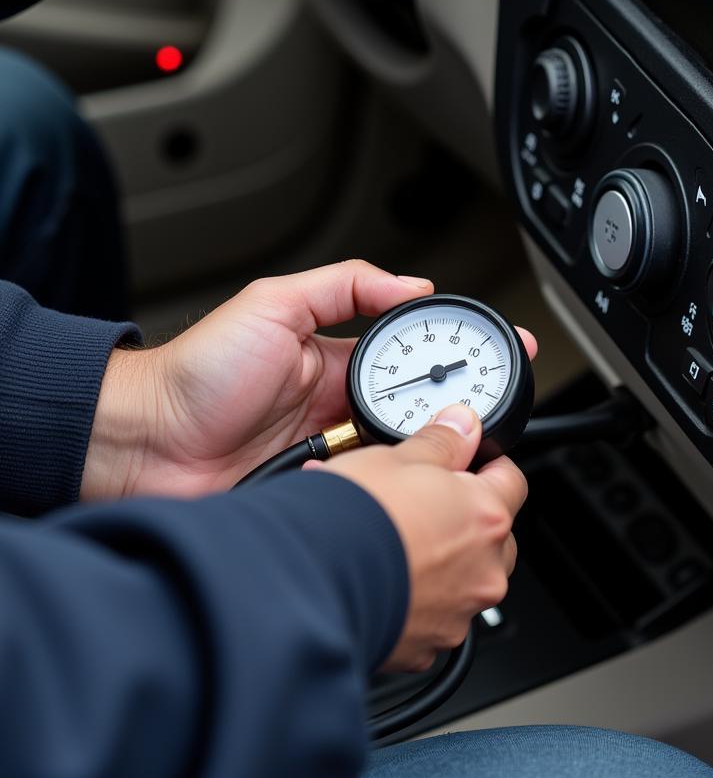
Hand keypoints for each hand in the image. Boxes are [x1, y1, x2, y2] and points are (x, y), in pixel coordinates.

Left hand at [82, 260, 537, 500]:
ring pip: (401, 456)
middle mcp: (342, 409)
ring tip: (441, 444)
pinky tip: (396, 482)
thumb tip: (411, 283)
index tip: (505, 350)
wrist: (143, 443)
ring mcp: (334, 455)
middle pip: (420, 411)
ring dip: (421, 451)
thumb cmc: (197, 372)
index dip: (459, 352)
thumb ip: (344, 285)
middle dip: (456, 411)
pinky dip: (385, 489)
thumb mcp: (274, 303)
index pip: (415, 354)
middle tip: (480, 410)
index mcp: (338, 362)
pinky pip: (368, 493)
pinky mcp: (321, 494)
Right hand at [305, 403, 526, 671]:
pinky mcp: (425, 647)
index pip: (512, 479)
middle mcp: (484, 571)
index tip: (464, 461)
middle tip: (423, 504)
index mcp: (486, 516)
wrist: (309, 584)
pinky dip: (414, 599)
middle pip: (494, 536)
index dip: (486, 464)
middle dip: (465, 519)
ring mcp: (457, 614)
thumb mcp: (397, 457)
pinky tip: (380, 578)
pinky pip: (431, 616)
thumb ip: (441, 442)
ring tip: (392, 540)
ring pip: (464, 580)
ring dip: (439, 561)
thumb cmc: (355, 519)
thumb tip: (461, 425)